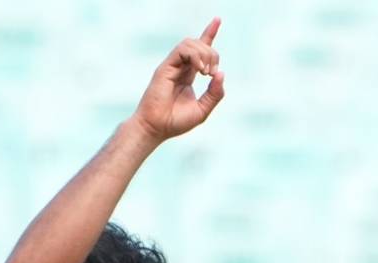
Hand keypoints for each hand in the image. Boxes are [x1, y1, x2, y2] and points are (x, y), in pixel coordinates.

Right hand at [130, 18, 225, 142]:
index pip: (200, 49)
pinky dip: (195, 56)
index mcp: (188, 74)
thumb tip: (221, 73)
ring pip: (191, 43)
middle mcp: (180, 67)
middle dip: (212, 54)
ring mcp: (172, 66)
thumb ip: (214, 94)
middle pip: (200, 44)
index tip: (218, 19)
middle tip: (211, 74)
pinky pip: (182, 50)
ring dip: (205, 54)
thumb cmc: (175, 122)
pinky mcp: (165, 67)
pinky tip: (199, 70)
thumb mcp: (202, 109)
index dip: (209, 33)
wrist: (156, 128)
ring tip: (205, 73)